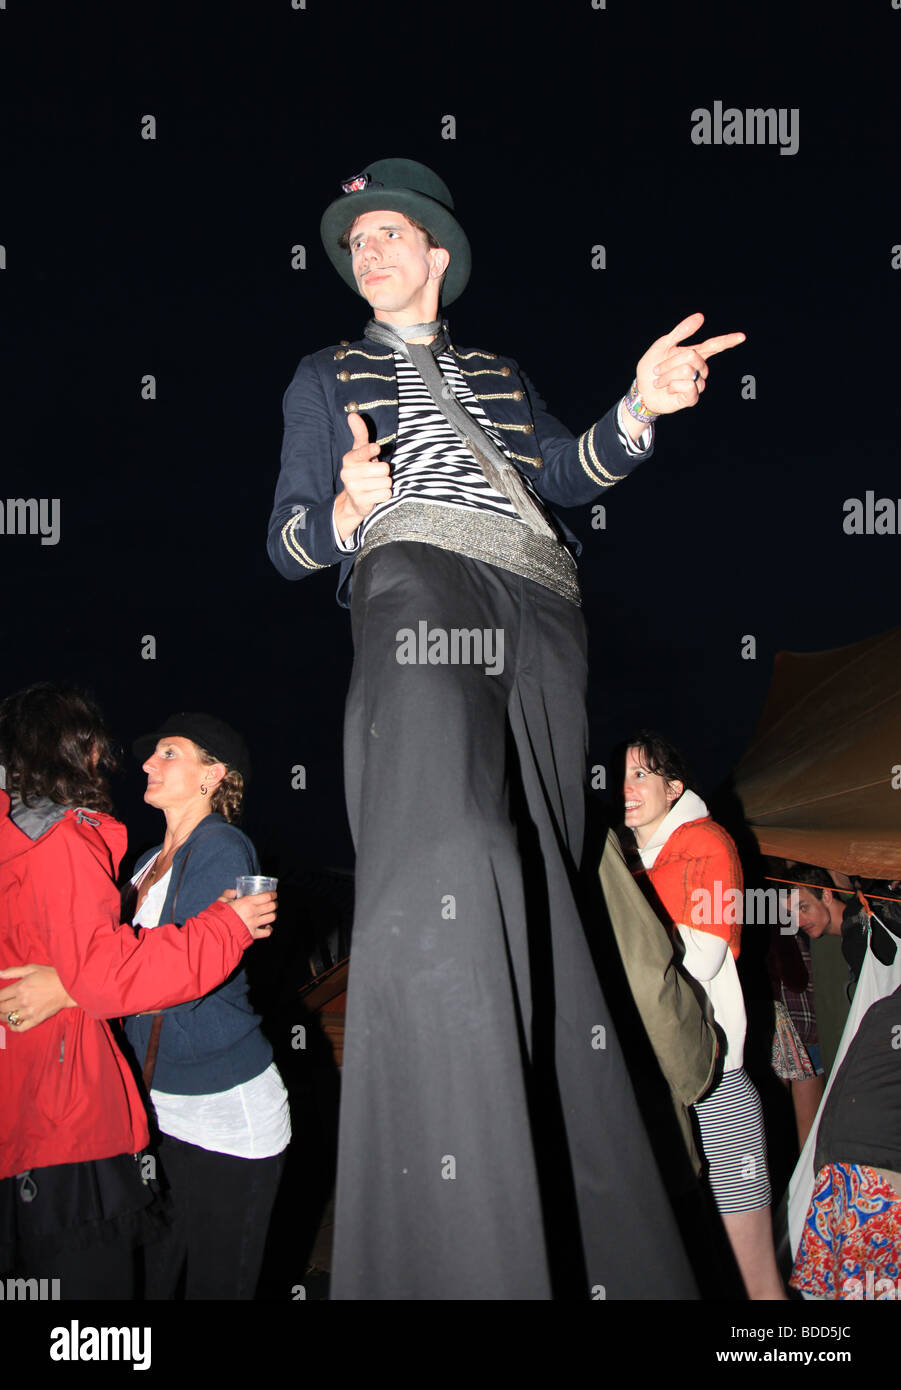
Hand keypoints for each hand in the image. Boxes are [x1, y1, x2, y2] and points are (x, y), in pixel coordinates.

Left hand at [0, 963, 75, 1032]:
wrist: (69, 987)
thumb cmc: (51, 976)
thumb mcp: (32, 968)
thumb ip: (13, 971)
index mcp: (20, 987)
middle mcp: (23, 1001)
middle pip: (1, 1008)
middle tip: (0, 1005)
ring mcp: (29, 1012)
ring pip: (8, 1018)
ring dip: (2, 1016)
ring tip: (2, 1014)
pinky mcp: (36, 1019)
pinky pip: (19, 1027)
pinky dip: (13, 1026)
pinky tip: (11, 1022)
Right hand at [219, 889, 276, 938]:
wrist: (216, 931)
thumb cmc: (218, 915)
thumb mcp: (221, 900)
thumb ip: (228, 893)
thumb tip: (235, 892)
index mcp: (247, 902)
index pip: (267, 897)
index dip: (273, 894)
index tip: (274, 894)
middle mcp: (254, 912)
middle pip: (272, 906)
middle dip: (274, 903)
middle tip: (273, 903)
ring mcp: (255, 923)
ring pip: (272, 917)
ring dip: (272, 914)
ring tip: (270, 913)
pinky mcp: (253, 934)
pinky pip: (267, 932)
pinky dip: (269, 929)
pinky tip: (267, 927)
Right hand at [334, 411, 391, 539]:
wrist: (353, 499)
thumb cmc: (361, 470)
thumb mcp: (360, 451)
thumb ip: (359, 433)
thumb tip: (353, 414)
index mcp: (349, 458)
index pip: (362, 452)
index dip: (371, 451)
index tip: (376, 448)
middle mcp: (348, 473)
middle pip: (384, 468)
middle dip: (384, 472)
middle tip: (376, 474)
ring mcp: (353, 488)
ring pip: (386, 482)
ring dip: (385, 484)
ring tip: (375, 484)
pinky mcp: (361, 501)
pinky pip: (386, 494)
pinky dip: (384, 494)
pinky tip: (375, 494)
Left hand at [635, 312, 744, 415]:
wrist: (642, 390)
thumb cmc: (652, 367)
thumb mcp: (663, 345)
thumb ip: (681, 331)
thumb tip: (701, 316)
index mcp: (694, 353)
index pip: (714, 346)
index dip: (728, 341)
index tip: (742, 336)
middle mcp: (699, 368)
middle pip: (693, 357)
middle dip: (669, 362)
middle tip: (657, 370)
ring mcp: (697, 383)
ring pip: (688, 372)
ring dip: (668, 375)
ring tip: (660, 381)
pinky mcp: (692, 398)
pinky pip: (689, 387)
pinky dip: (673, 386)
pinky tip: (668, 390)